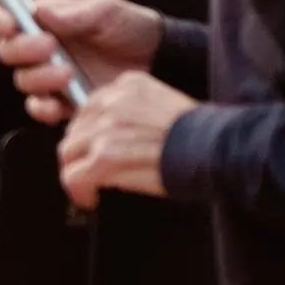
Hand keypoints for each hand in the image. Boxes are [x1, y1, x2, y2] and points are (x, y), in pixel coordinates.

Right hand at [0, 0, 163, 123]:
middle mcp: (40, 49)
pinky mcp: (61, 101)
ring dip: (39, 78)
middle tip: (49, 47)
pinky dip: (45, 108)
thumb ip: (75, 13)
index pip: (6, 18)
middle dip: (22, 51)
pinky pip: (40, 109)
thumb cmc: (130, 28)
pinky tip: (62, 101)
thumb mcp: (107, 11)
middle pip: (8, 52)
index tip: (9, 25)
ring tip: (68, 72)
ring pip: (23, 81)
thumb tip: (41, 13)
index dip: (0, 22)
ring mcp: (49, 76)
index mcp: (43, 21)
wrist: (158, 59)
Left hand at [55, 71, 194, 209]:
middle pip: (73, 130)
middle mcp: (111, 102)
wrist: (217, 151)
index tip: (93, 148)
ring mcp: (106, 128)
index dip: (88, 133)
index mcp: (127, 85)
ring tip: (89, 188)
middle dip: (79, 154)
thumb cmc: (199, 136)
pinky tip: (90, 199)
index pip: (88, 107)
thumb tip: (106, 135)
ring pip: (68, 153)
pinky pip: (73, 176)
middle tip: (89, 172)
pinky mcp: (105, 156)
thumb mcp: (163, 105)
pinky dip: (78, 191)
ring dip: (75, 173)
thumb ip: (132, 111)